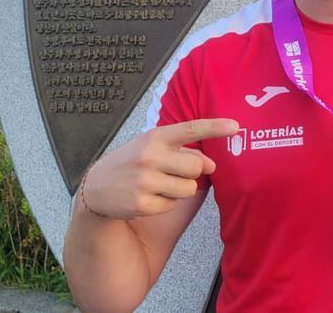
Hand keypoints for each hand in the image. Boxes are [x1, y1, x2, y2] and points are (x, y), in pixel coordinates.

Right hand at [81, 118, 238, 219]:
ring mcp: (144, 181)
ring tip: (157, 185)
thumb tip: (211, 164)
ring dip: (179, 190)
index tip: (236, 126)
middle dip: (192, 173)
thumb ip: (183, 151)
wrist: (96, 188)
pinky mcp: (142, 204)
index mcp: (154, 137)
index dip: (215, 127)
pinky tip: (147, 197)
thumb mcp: (153, 148)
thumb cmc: (132, 162)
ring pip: (188, 189)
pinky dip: (165, 204)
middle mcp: (149, 156)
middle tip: (173, 172)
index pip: (190, 129)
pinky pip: (172, 205)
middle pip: (196, 167)